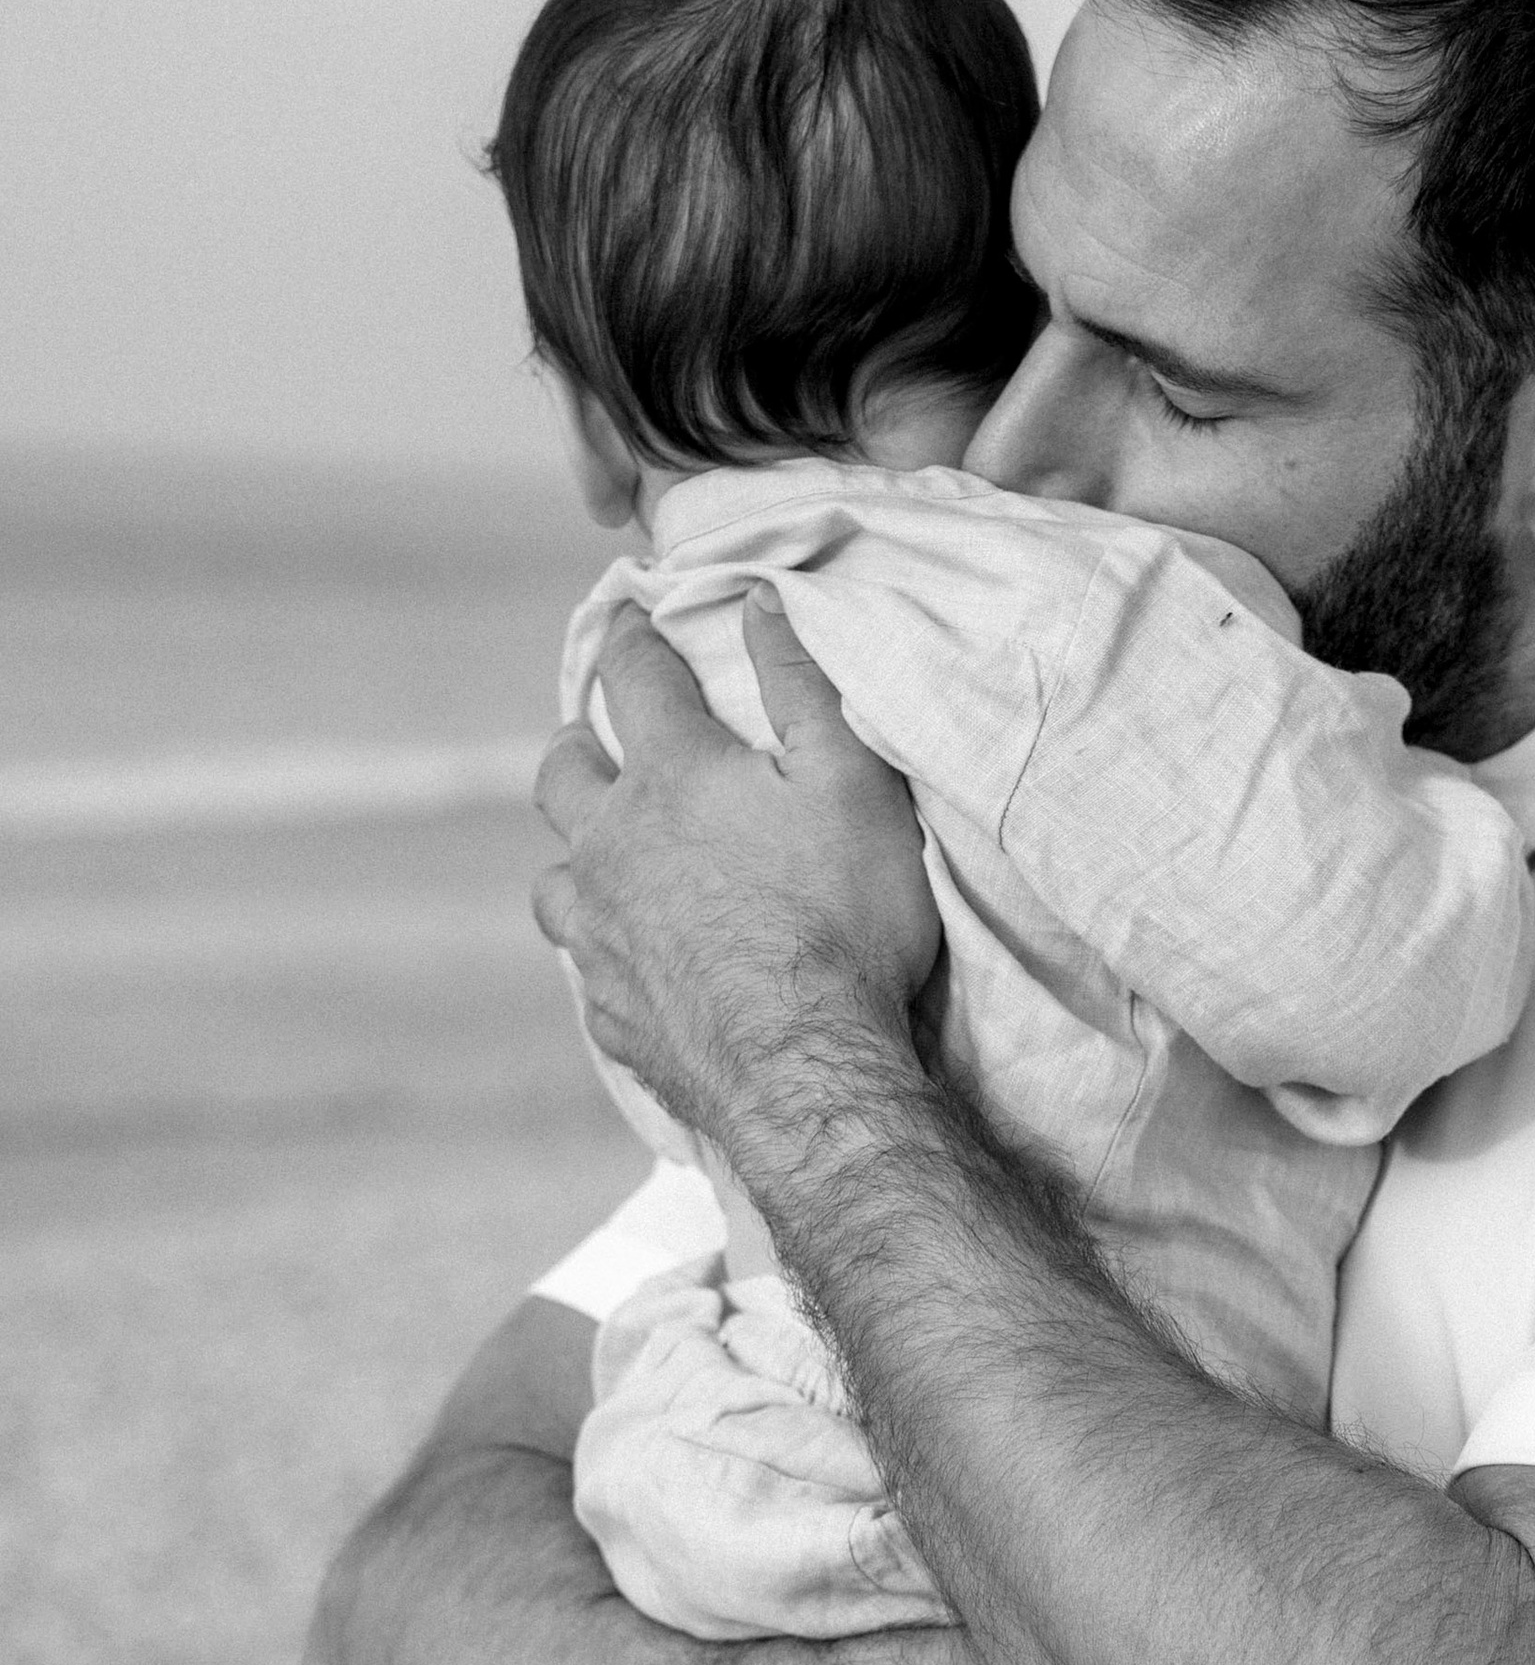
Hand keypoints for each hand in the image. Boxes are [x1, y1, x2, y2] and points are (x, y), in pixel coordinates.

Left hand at [532, 589, 944, 1166]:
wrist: (807, 1064)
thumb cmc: (843, 917)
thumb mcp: (852, 782)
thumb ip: (801, 684)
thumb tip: (759, 600)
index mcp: (671, 776)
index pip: (636, 678)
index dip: (635, 637)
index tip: (631, 616)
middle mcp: (610, 846)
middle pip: (560, 774)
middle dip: (576, 744)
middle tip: (592, 740)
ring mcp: (598, 933)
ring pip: (552, 878)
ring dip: (574, 859)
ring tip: (603, 862)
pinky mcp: (609, 1010)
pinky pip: (587, 969)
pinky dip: (604, 952)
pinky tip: (634, 962)